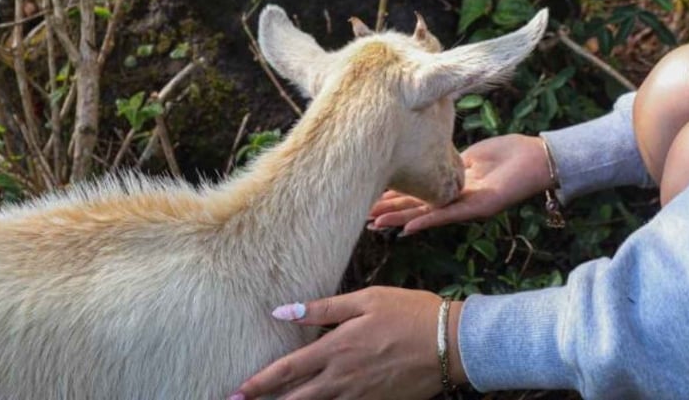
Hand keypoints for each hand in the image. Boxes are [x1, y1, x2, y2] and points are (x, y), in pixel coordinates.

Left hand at [230, 287, 455, 399]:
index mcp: (337, 348)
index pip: (288, 370)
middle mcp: (343, 378)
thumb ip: (322, 309)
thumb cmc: (408, 312)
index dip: (259, 383)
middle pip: (295, 399)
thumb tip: (281, 312)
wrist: (450, 343)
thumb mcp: (365, 300)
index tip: (238, 392)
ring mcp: (360, 396)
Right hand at [368, 134, 552, 234]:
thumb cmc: (508, 153)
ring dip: (400, 218)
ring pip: (427, 212)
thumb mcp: (470, 153)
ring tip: (376, 224)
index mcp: (451, 184)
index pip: (416, 191)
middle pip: (416, 204)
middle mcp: (455, 197)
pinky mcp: (479, 206)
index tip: (369, 197)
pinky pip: (449, 214)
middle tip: (362, 217)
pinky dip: (427, 220)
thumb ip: (449, 158)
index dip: (393, 195)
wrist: (537, 158)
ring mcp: (466, 203)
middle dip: (389, 210)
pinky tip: (408, 228)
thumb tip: (424, 147)